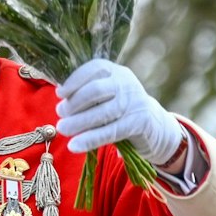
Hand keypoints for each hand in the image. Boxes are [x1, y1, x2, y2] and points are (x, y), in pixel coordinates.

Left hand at [55, 59, 183, 164]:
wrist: (155, 126)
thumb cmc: (119, 109)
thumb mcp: (106, 95)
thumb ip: (87, 93)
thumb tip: (60, 99)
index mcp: (116, 71)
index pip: (94, 68)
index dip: (74, 80)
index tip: (60, 94)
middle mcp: (127, 83)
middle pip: (95, 90)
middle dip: (74, 103)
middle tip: (60, 113)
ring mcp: (135, 102)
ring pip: (102, 112)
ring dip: (78, 122)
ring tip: (62, 129)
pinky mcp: (140, 122)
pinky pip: (110, 132)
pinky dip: (90, 140)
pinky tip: (74, 146)